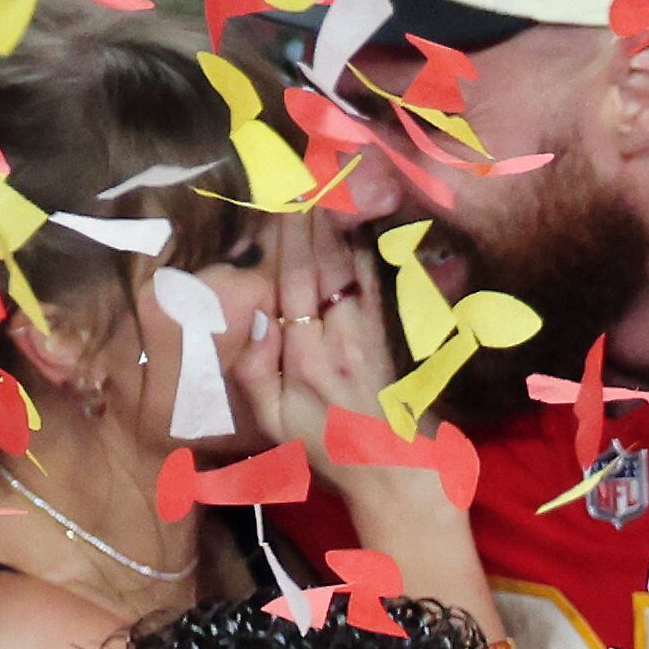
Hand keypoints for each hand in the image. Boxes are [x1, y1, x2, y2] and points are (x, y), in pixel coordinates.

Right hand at [232, 210, 400, 501]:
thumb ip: (253, 372)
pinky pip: (378, 286)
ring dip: (342, 225)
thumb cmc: (325, 450)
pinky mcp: (393, 338)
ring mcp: (370, 336)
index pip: (291, 284)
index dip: (287, 239)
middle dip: (313, 217)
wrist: (395, 476)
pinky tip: (368, 223)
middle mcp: (337, 340)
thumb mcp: (272, 424)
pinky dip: (370, 251)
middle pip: (322, 266)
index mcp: (302, 359)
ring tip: (335, 184)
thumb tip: (254, 317)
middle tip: (307, 173)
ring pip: (351, 268)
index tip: (281, 200)